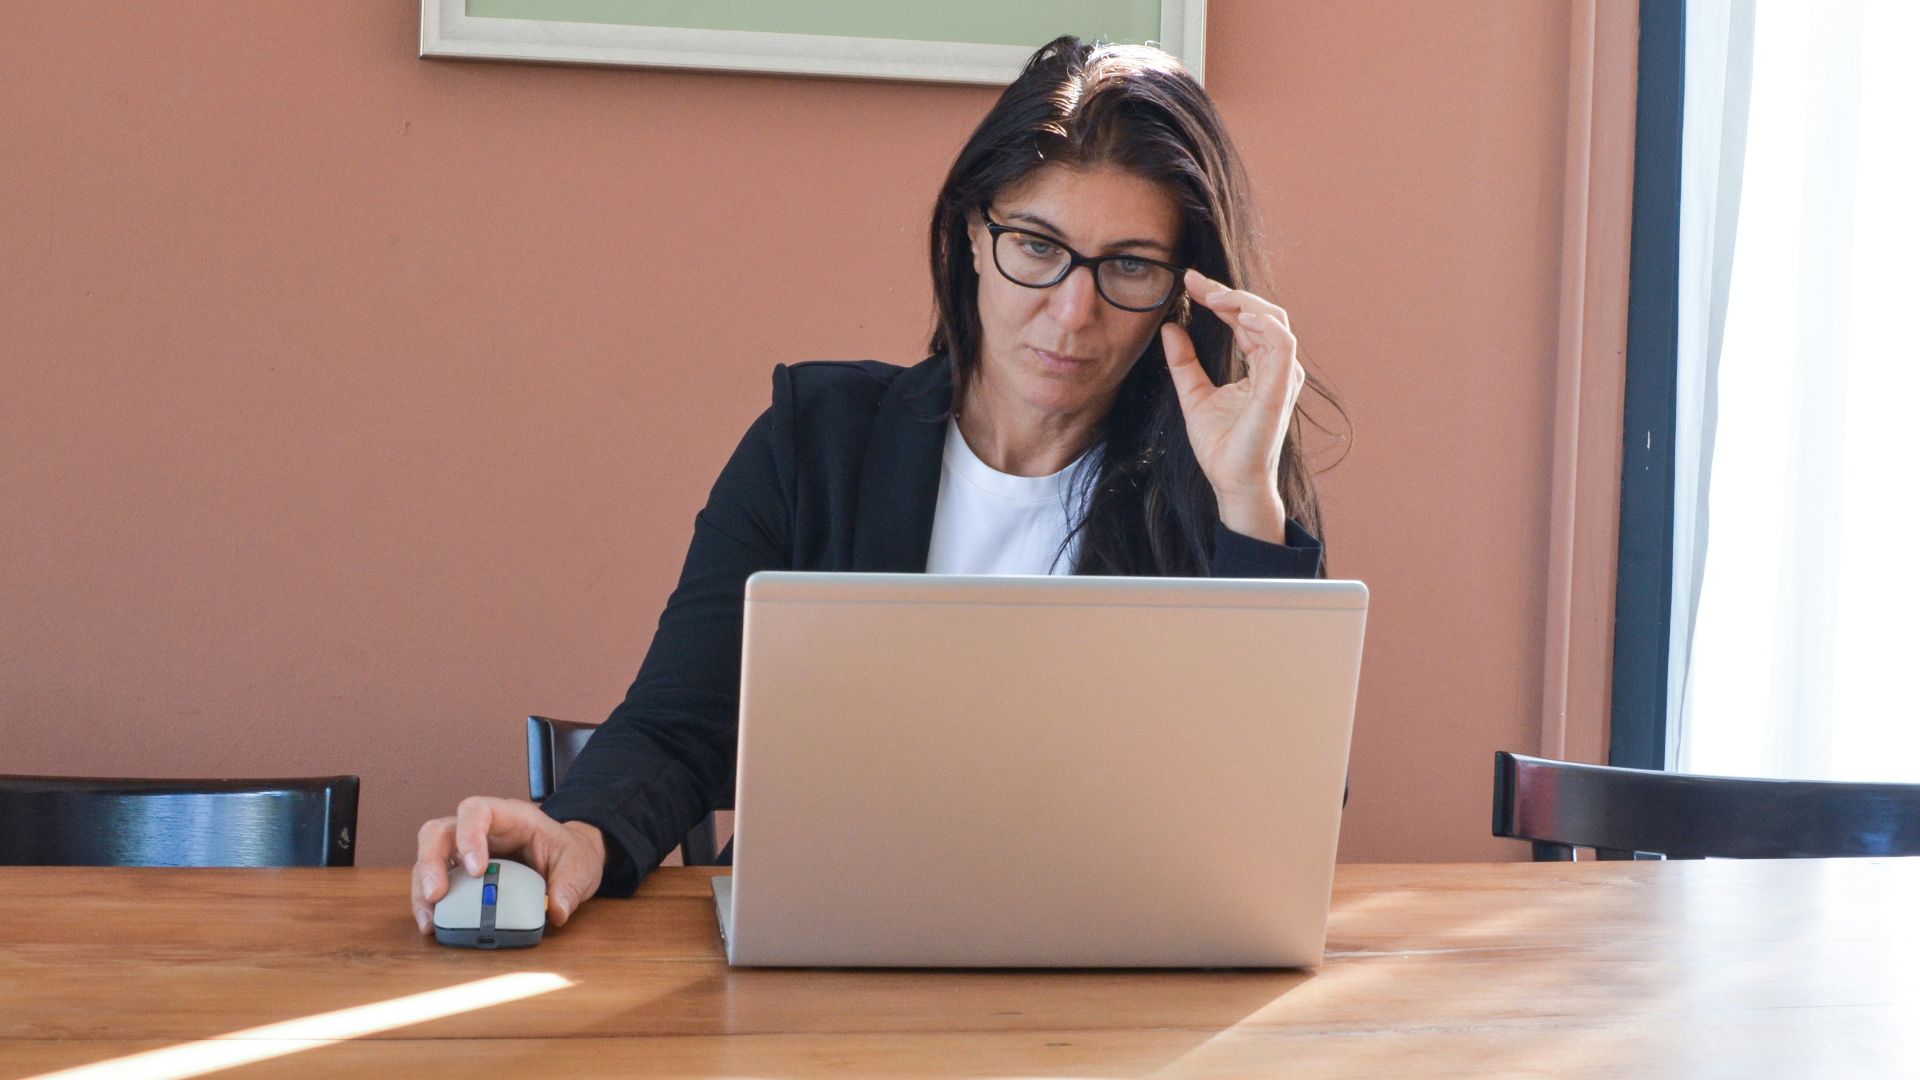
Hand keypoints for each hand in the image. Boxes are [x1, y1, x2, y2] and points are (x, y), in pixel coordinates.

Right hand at [411, 797, 605, 935]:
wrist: (568, 861)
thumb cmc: (570, 854)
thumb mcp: (580, 866)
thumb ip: (570, 887)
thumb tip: (555, 911)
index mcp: (511, 817)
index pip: (477, 810)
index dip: (468, 835)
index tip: (476, 869)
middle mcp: (481, 830)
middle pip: (439, 832)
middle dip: (432, 862)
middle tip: (437, 895)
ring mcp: (466, 850)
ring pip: (429, 857)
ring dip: (423, 888)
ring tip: (430, 921)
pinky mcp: (460, 873)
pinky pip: (435, 881)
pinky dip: (429, 904)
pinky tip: (433, 925)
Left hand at [1160, 268, 1306, 543]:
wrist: (1230, 482)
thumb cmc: (1220, 446)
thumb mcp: (1193, 395)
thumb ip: (1184, 362)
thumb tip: (1169, 328)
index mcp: (1260, 366)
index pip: (1244, 319)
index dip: (1219, 297)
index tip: (1188, 282)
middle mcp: (1276, 367)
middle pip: (1260, 312)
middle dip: (1228, 292)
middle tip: (1194, 280)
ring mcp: (1282, 376)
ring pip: (1273, 320)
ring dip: (1243, 302)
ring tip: (1211, 295)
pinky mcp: (1281, 387)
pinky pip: (1281, 343)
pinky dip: (1262, 324)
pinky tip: (1237, 315)